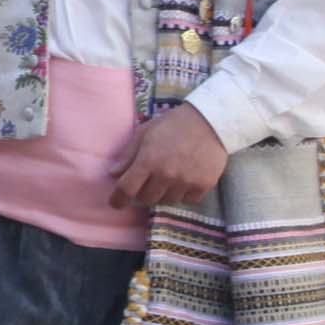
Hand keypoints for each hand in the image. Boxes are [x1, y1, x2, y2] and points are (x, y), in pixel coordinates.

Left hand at [107, 104, 231, 211]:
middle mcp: (166, 175)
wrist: (210, 121)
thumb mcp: (145, 133)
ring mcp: (186, 182)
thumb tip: (114, 174)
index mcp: (148, 161)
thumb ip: (128, 155)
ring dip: (163, 193)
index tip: (115, 203)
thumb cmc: (173, 124)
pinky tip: (185, 180)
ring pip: (167, 201)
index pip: (127, 189)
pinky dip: (183, 193)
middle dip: (143, 193)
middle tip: (148, 182)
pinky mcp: (204, 185)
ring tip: (168, 179)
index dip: (118, 199)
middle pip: (146, 199)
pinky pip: (187, 200)